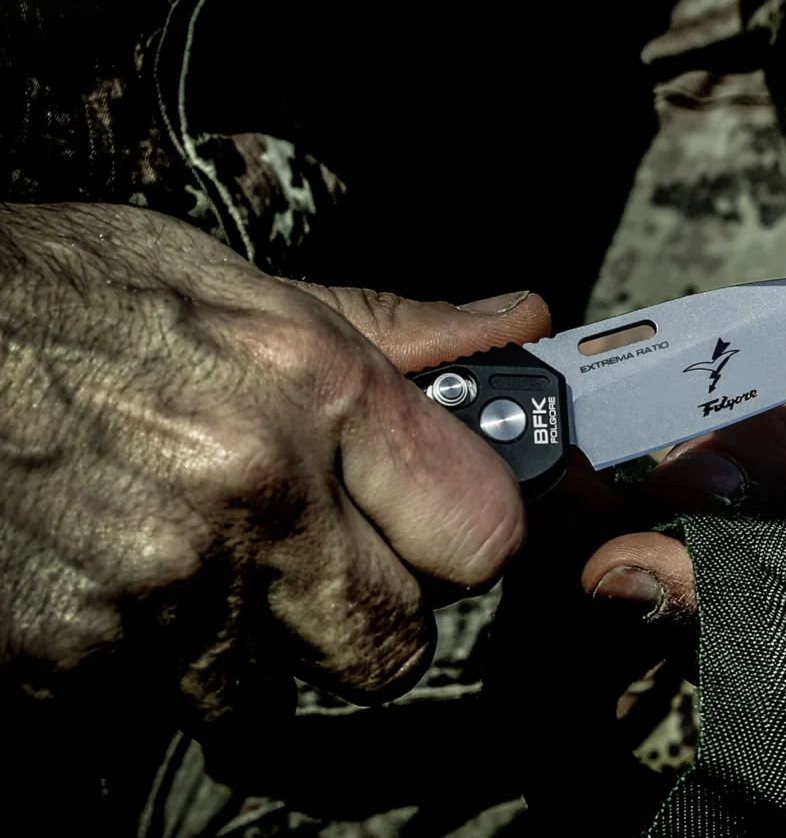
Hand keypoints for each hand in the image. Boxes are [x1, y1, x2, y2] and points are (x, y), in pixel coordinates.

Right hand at [0, 203, 549, 733]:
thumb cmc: (75, 302)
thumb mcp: (244, 283)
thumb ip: (395, 330)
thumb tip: (520, 324)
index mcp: (313, 388)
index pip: (481, 535)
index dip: (461, 545)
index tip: (430, 539)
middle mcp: (248, 496)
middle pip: (387, 654)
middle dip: (356, 627)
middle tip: (302, 572)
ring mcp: (152, 591)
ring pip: (257, 700)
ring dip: (230, 652)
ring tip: (174, 558)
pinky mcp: (58, 660)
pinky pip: (142, 708)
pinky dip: (130, 665)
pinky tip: (102, 580)